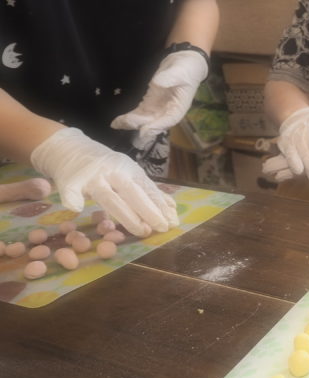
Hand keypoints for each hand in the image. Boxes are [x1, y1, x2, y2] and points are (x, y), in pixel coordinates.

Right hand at [30, 128, 177, 236]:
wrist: (67, 146)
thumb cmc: (103, 166)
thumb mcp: (127, 174)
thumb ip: (145, 191)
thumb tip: (172, 208)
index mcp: (129, 170)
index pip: (147, 189)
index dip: (160, 206)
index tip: (173, 222)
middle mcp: (114, 172)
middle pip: (133, 193)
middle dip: (150, 212)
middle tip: (163, 228)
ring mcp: (92, 176)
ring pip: (110, 198)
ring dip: (127, 216)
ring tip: (142, 231)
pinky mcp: (70, 180)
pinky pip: (70, 191)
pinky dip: (73, 200)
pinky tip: (77, 209)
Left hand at [110, 50, 207, 139]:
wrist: (184, 62)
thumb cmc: (186, 68)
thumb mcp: (181, 71)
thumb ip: (170, 77)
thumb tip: (158, 83)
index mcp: (180, 106)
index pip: (170, 119)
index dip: (157, 126)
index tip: (144, 130)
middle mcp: (169, 110)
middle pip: (154, 121)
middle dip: (139, 124)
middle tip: (124, 124)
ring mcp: (159, 107)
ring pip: (145, 119)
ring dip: (132, 122)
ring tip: (117, 124)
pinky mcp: (151, 102)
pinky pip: (140, 112)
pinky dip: (131, 116)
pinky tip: (120, 120)